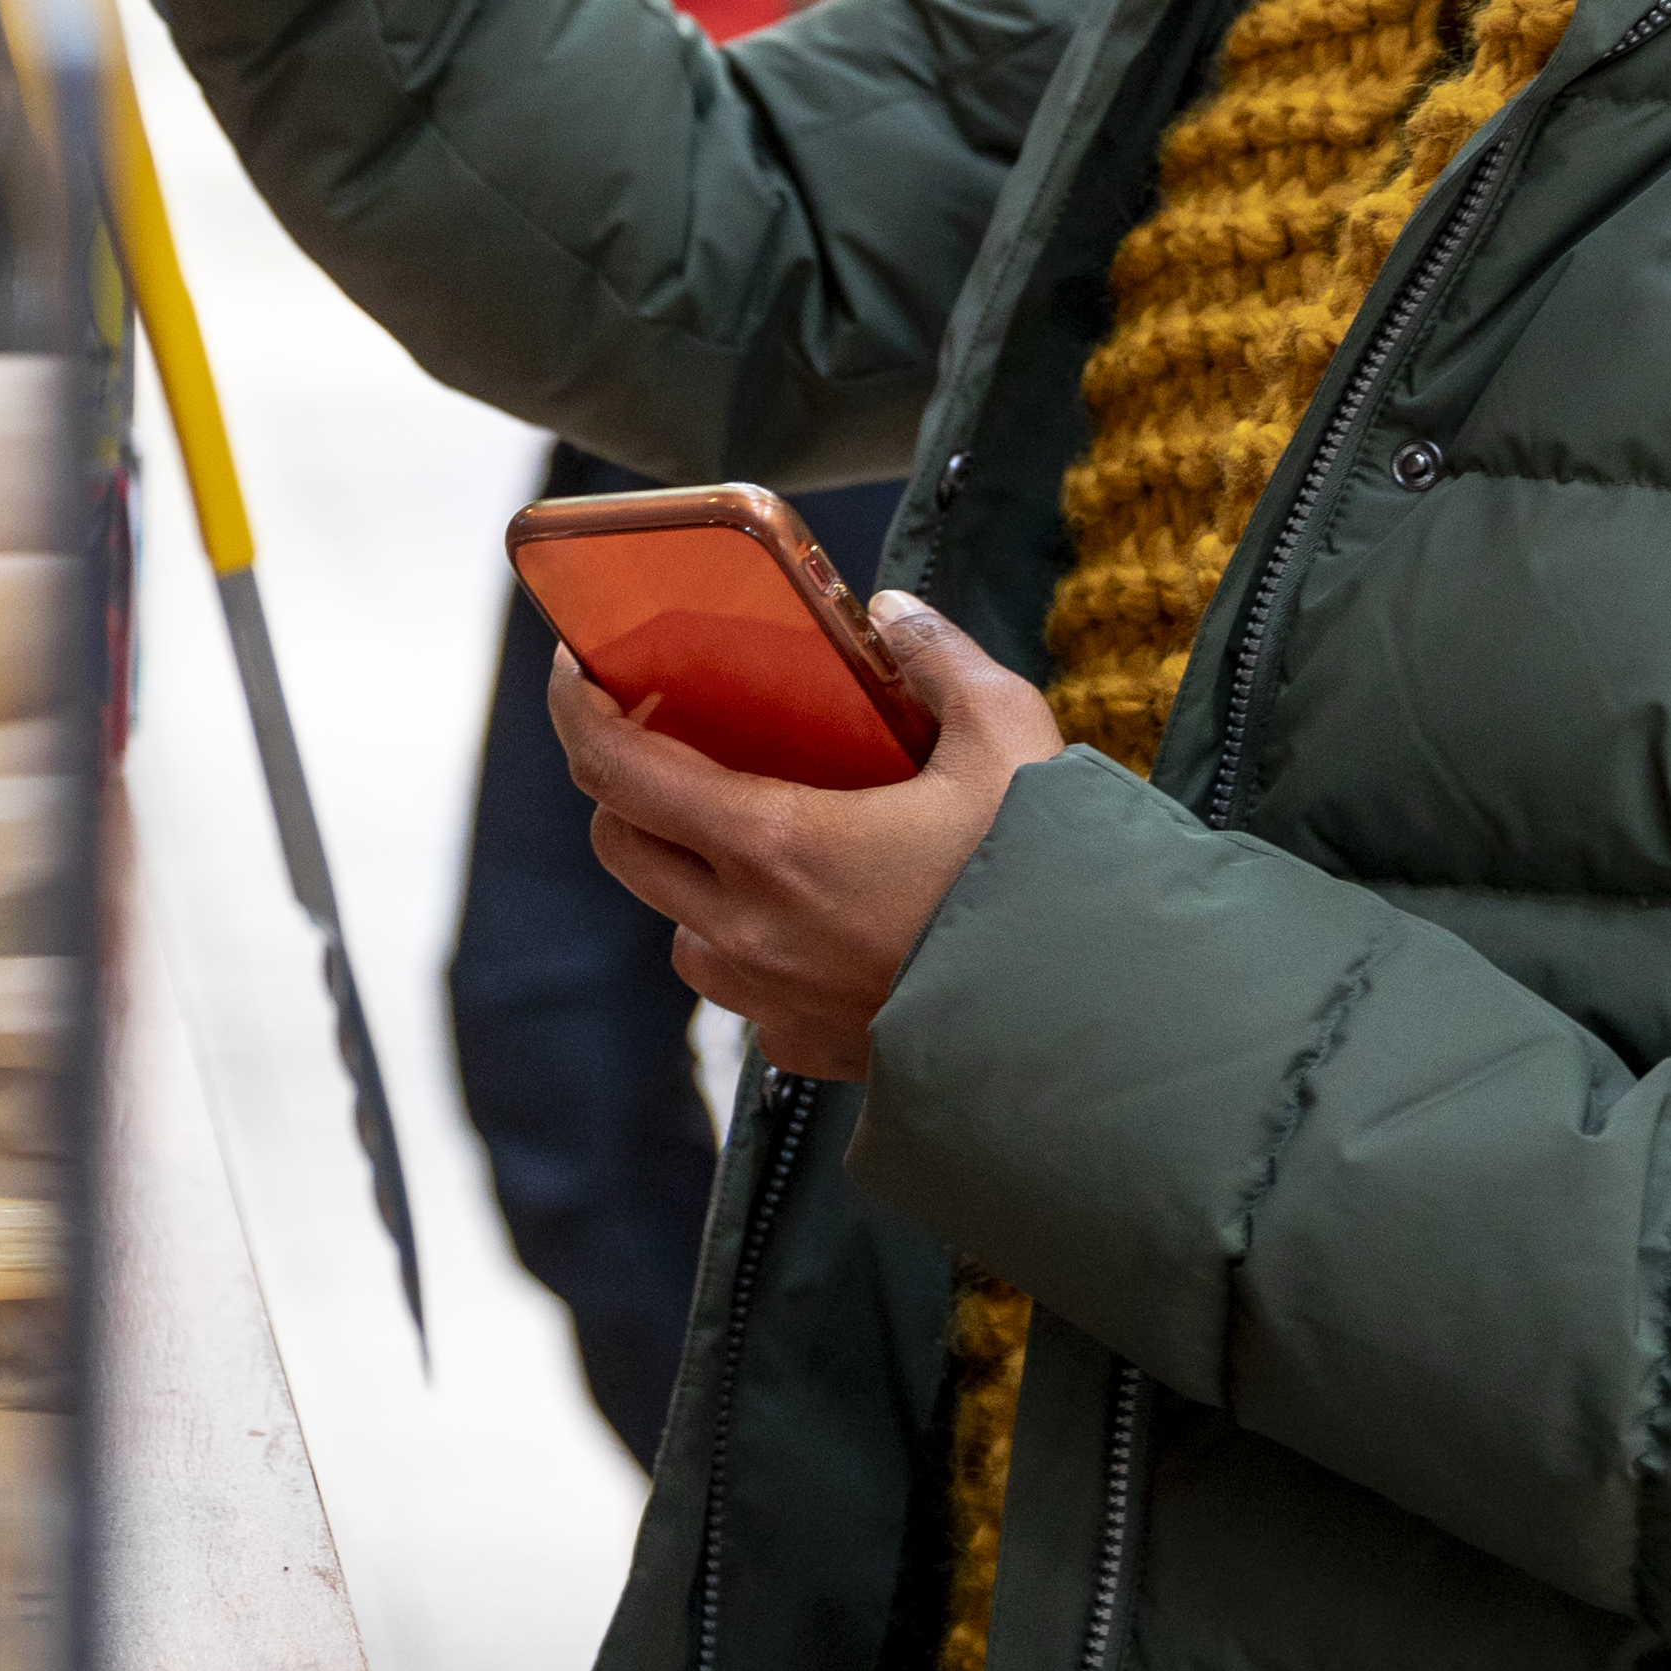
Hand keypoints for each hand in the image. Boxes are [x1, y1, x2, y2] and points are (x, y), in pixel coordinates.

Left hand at [551, 593, 1064, 1080]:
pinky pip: (745, 994)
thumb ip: (941, 662)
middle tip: (676, 741)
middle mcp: (749, 930)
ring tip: (763, 838)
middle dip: (627, 788)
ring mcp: (772, 1001)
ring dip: (693, 878)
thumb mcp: (1008, 739)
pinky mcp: (808, 1051)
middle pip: (622, 846)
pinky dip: (756, 950)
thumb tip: (892, 618)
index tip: (578, 671)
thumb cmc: (1045, 885)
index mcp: (775, 844)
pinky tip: (824, 922)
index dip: (579, 710)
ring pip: (681, 929)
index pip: (617, 770)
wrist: (1091, 1035)